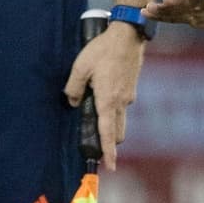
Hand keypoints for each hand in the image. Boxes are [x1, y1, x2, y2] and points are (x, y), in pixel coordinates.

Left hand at [63, 22, 144, 171]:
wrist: (128, 36)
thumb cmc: (103, 50)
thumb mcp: (80, 67)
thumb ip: (73, 88)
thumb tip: (72, 101)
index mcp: (108, 100)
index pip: (108, 133)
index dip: (108, 152)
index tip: (110, 167)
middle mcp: (121, 102)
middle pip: (118, 132)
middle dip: (110, 141)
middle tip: (96, 140)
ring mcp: (129, 95)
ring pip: (121, 118)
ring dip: (111, 122)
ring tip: (96, 106)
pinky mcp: (132, 87)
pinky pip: (123, 104)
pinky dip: (114, 106)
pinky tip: (104, 88)